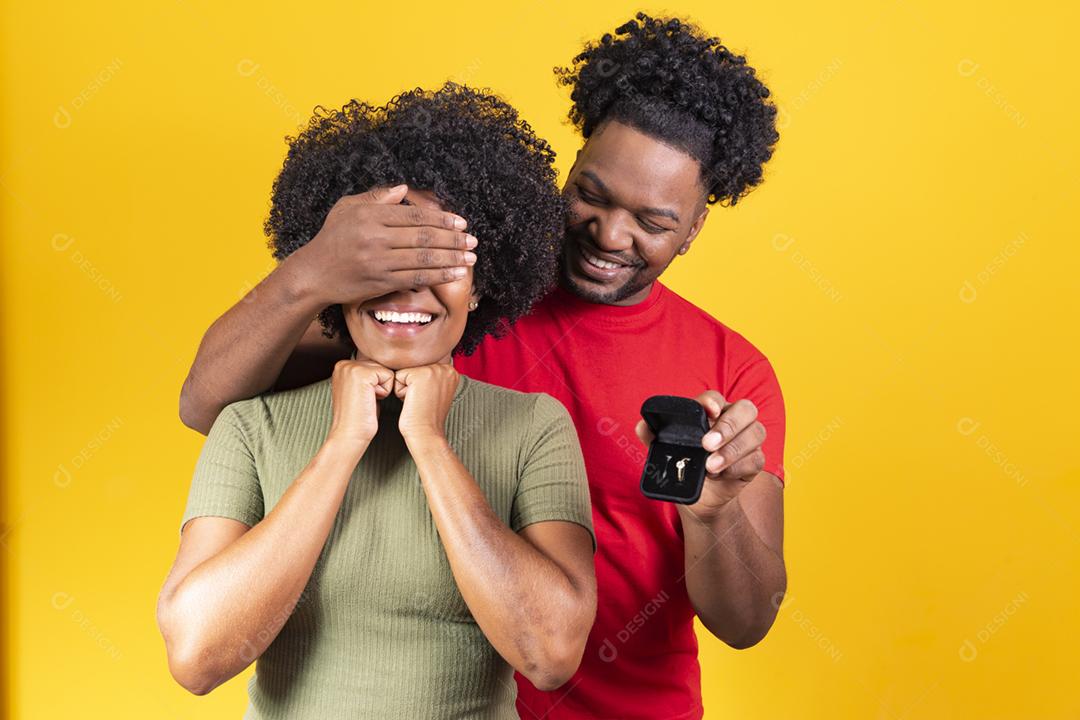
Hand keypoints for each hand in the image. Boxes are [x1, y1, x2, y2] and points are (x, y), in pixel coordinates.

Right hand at [286, 184, 477, 305]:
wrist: (313, 274)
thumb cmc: (332, 238)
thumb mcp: (347, 208)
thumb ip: (376, 197)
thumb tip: (405, 188)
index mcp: (370, 215)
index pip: (415, 215)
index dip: (442, 219)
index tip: (461, 222)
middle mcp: (375, 237)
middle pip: (424, 237)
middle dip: (453, 239)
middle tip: (473, 240)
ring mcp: (379, 261)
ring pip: (424, 258)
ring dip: (452, 258)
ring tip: (471, 257)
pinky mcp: (381, 282)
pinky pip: (417, 278)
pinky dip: (440, 276)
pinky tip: (456, 273)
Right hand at [327, 359, 394, 447]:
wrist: (349, 434)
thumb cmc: (358, 418)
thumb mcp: (361, 390)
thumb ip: (368, 377)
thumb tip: (383, 370)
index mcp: (342, 366)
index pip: (374, 366)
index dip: (375, 385)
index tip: (362, 399)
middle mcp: (344, 364)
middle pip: (381, 366)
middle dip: (379, 386)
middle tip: (365, 401)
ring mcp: (351, 367)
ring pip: (385, 371)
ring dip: (382, 389)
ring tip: (367, 400)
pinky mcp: (361, 374)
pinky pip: (389, 376)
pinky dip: (384, 392)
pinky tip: (370, 400)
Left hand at [394, 364, 459, 444]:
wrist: (426, 433)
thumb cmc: (428, 417)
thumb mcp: (437, 391)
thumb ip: (432, 377)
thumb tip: (418, 370)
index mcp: (450, 371)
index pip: (422, 368)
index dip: (420, 386)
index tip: (428, 399)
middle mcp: (445, 368)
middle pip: (414, 368)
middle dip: (413, 385)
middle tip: (422, 401)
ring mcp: (433, 370)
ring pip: (405, 372)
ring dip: (406, 388)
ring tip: (418, 401)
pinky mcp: (419, 375)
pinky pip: (398, 377)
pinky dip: (400, 391)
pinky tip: (412, 401)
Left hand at [636, 390, 765, 519]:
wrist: (700, 499)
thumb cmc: (685, 466)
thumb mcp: (667, 451)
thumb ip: (654, 436)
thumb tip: (641, 425)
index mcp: (713, 412)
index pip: (716, 398)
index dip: (713, 402)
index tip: (708, 411)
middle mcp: (734, 421)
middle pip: (746, 409)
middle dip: (729, 425)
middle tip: (707, 444)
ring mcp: (748, 440)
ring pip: (756, 432)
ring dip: (733, 449)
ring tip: (711, 466)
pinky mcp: (754, 461)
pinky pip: (756, 458)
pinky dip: (738, 466)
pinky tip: (722, 475)